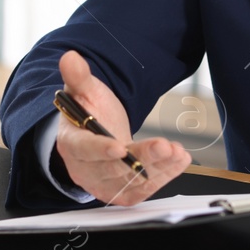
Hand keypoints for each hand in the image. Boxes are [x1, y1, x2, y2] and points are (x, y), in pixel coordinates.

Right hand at [53, 50, 191, 205]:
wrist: (98, 133)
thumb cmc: (88, 112)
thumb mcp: (84, 91)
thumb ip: (78, 76)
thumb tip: (70, 57)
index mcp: (71, 143)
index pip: (83, 149)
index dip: (100, 150)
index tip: (120, 147)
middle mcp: (85, 169)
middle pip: (113, 169)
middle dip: (142, 159)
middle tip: (164, 146)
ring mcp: (104, 183)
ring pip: (132, 181)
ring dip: (158, 168)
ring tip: (178, 152)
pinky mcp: (122, 191)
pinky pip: (143, 189)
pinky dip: (164, 176)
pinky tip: (179, 160)